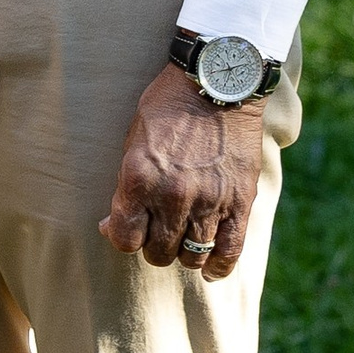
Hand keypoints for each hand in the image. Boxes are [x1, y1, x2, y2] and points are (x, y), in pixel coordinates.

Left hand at [100, 65, 262, 277]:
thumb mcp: (133, 140)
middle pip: (157, 252)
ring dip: (183, 253)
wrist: (217, 83)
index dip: (120, 237)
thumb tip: (113, 224)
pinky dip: (219, 266)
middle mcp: (172, 196)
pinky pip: (229, 250)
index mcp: (139, 178)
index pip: (124, 238)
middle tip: (155, 232)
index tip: (123, 228)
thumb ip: (126, 184)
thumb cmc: (168, 107)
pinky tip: (211, 269)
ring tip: (182, 240)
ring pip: (191, 255)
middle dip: (152, 246)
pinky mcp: (239, 201)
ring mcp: (209, 201)